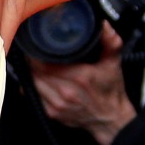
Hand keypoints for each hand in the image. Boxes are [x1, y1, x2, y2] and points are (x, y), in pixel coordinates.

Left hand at [28, 22, 136, 144]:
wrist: (112, 120)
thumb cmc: (111, 91)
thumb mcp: (114, 64)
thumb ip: (110, 42)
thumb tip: (104, 25)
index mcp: (79, 78)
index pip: (44, 62)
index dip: (36, 51)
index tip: (37, 44)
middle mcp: (66, 92)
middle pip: (34, 70)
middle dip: (32, 59)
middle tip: (36, 51)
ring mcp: (57, 105)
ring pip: (31, 82)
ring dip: (31, 71)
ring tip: (36, 62)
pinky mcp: (51, 113)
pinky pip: (32, 94)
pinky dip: (33, 84)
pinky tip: (40, 78)